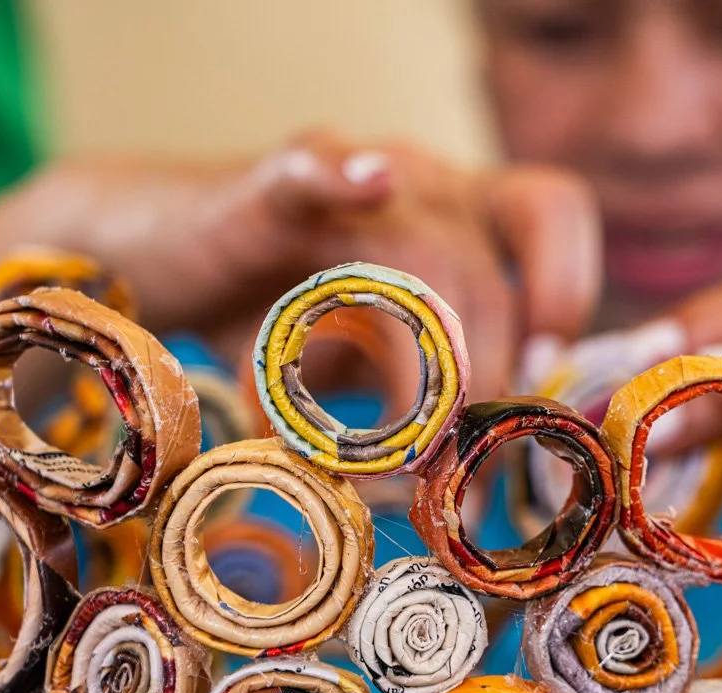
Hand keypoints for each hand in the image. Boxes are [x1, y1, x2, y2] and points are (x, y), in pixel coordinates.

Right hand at [0, 132, 600, 405]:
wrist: (158, 256)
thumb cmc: (280, 310)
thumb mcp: (366, 361)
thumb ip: (422, 403)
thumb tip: (463, 490)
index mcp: (461, 213)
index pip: (548, 215)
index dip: (563, 285)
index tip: (545, 367)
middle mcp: (421, 183)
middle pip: (482, 267)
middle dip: (480, 374)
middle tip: (451, 461)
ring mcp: (347, 177)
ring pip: (420, 250)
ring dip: (422, 360)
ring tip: (402, 442)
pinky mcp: (265, 191)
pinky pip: (310, 172)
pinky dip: (344, 178)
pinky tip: (371, 183)